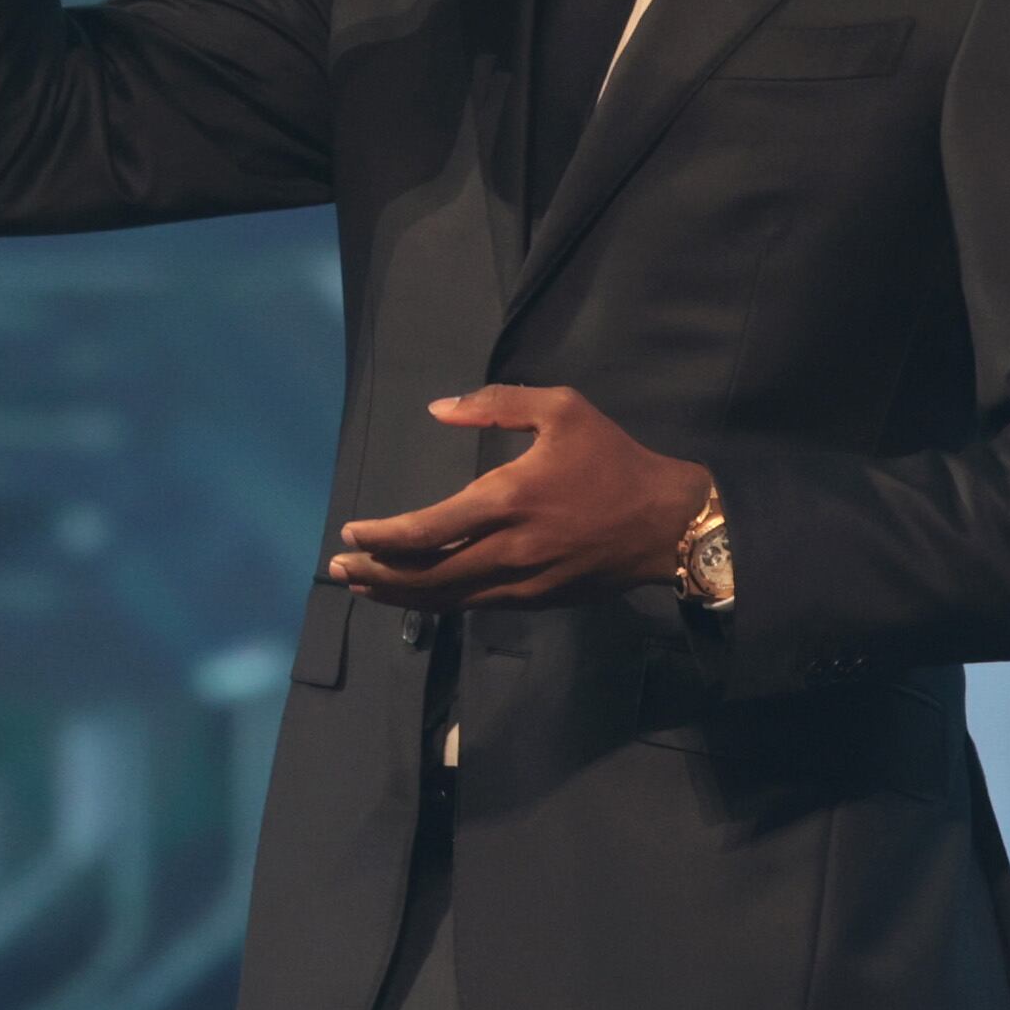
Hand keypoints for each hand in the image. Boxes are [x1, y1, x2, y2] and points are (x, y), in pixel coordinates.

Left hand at [328, 387, 713, 611]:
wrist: (667, 524)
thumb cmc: (613, 461)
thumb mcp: (562, 410)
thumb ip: (496, 405)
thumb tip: (440, 409)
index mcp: (509, 500)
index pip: (428, 530)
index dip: (383, 537)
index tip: (352, 534)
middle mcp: (508, 550)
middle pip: (426, 577)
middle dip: (378, 576)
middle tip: (341, 570)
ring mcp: (522, 582)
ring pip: (446, 599)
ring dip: (400, 596)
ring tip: (365, 587)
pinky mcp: (536, 600)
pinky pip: (475, 605)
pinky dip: (438, 602)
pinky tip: (419, 593)